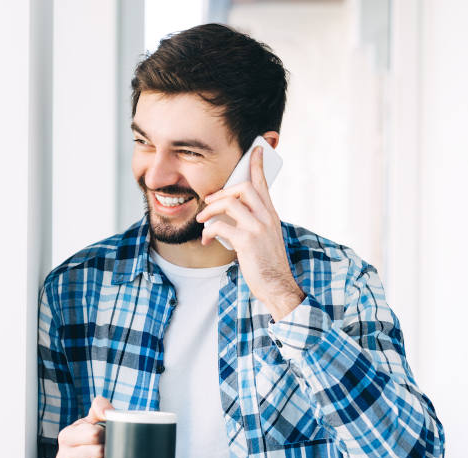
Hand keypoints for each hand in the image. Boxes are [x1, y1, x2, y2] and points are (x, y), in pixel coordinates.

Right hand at [55, 396, 113, 457]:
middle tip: (111, 450)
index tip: (107, 436)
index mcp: (65, 437)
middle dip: (110, 450)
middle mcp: (63, 457)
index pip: (94, 433)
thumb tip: (107, 411)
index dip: (107, 434)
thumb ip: (100, 408)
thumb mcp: (91, 422)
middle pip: (98, 451)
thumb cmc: (89, 440)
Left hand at [196, 146, 303, 320]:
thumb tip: (229, 216)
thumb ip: (253, 223)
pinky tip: (207, 239)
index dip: (257, 164)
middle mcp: (267, 217)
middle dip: (222, 191)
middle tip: (209, 203)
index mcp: (271, 215)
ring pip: (230, 203)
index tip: (256, 149)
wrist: (277, 285)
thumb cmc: (266, 264)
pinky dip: (209, 231)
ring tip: (202, 220)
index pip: (264, 183)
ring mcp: (258, 228)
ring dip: (210, 210)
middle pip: (244, 187)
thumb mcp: (265, 238)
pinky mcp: (247, 241)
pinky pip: (221, 226)